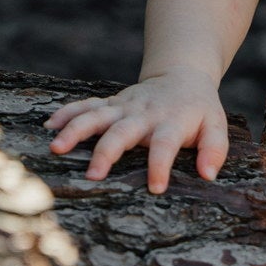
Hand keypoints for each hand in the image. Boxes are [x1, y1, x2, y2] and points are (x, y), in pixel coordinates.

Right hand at [43, 69, 228, 193]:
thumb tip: (208, 175)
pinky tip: (50, 126)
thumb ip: (214, 150)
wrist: (182, 77)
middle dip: (107, 152)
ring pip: (97, 116)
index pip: (166, 145)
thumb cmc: (200, 110)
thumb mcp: (216, 126)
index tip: (156, 188)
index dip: (161, 165)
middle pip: (123, 132)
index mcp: (171, 122)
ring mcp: (124, 107)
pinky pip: (86, 106)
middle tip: (93, 175)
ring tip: (57, 147)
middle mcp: (144, 114)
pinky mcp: (111, 103)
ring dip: (76, 130)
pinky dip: (68, 113)